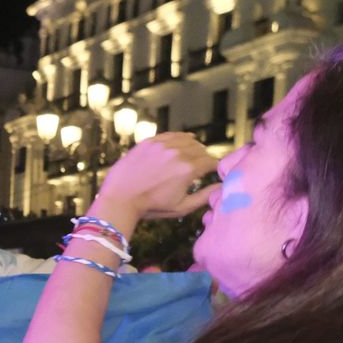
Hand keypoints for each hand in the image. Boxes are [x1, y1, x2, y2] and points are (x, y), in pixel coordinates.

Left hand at [95, 132, 218, 221]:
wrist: (121, 198)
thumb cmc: (151, 206)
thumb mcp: (181, 207)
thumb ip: (204, 196)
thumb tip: (221, 188)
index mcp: (188, 169)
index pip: (211, 162)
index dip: (215, 168)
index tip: (214, 173)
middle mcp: (178, 152)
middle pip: (201, 150)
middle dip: (204, 158)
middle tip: (201, 168)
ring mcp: (163, 144)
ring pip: (188, 140)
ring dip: (193, 148)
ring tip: (191, 157)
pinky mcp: (150, 141)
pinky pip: (172, 135)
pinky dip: (180, 139)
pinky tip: (182, 143)